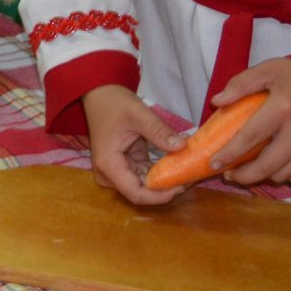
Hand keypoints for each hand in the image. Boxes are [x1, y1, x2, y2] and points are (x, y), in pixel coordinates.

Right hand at [82, 85, 186, 205]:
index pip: (136, 194)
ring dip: (166, 180)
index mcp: (109, 165)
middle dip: (167, 188)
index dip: (161, 196)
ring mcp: (116, 171)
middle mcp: (109, 174)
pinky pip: (145, 175)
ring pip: (145, 186)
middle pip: (141, 193)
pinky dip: (161, 171)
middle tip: (192, 176)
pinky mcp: (125, 165)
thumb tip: (183, 147)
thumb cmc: (112, 102)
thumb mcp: (138, 114)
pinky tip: (178, 163)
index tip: (183, 185)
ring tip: (189, 170)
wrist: (99, 94)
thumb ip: (159, 131)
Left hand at [209, 58, 290, 187]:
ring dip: (261, 176)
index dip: (229, 154)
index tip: (213, 163)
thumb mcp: (270, 69)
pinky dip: (283, 175)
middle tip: (227, 174)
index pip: (250, 137)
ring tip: (246, 171)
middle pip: (266, 165)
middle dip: (242, 175)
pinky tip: (272, 167)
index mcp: (284, 107)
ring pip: (282, 174)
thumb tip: (217, 101)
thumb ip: (241, 84)